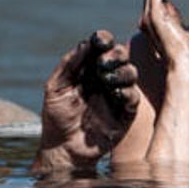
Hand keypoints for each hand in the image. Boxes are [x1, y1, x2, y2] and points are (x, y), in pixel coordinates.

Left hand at [35, 32, 138, 171]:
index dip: (103, 40)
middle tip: (103, 62)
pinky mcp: (125, 113)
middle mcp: (104, 78)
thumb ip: (68, 65)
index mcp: (87, 69)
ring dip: (122, 70)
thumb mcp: (55, 88)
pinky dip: (127, 91)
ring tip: (107, 78)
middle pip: (120, 55)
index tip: (100, 39)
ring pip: (130, 73)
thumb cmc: (56, 117)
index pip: (101, 47)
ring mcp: (116, 94)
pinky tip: (117, 92)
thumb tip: (84, 44)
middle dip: (115, 54)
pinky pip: (133, 97)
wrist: (63, 148)